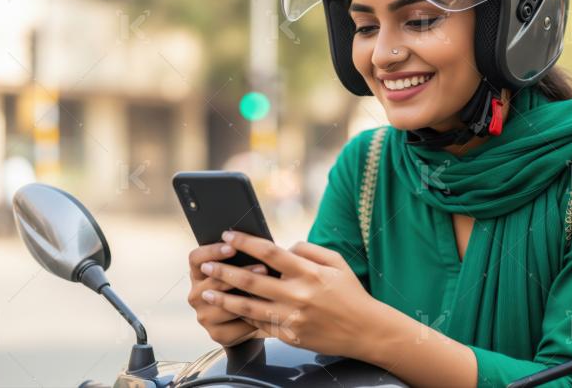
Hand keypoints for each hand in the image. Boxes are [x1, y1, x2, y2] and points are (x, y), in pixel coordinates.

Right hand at [187, 242, 268, 346]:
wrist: (247, 323)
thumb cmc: (246, 289)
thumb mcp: (241, 271)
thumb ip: (243, 258)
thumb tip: (262, 242)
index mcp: (198, 274)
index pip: (196, 258)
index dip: (212, 251)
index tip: (232, 247)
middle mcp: (196, 294)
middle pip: (212, 281)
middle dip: (240, 273)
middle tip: (263, 267)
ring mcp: (204, 316)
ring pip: (224, 304)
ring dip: (248, 296)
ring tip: (268, 289)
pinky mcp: (216, 334)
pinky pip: (236, 324)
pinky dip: (253, 317)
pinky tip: (267, 311)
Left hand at [198, 230, 382, 358]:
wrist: (366, 330)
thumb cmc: (351, 293)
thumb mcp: (335, 262)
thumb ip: (308, 250)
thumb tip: (284, 247)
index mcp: (307, 272)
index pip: (269, 252)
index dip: (245, 242)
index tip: (227, 235)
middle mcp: (297, 295)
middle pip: (251, 280)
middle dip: (224, 271)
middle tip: (205, 264)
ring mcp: (292, 318)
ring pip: (249, 307)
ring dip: (224, 299)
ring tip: (207, 292)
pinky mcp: (290, 336)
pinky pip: (261, 326)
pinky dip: (243, 319)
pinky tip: (230, 312)